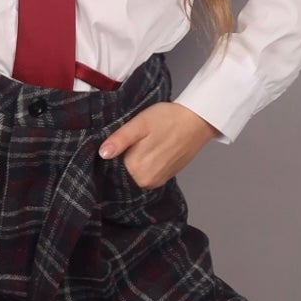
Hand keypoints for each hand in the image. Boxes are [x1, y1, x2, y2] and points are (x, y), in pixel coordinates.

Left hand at [98, 102, 219, 188]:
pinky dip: (146, 164)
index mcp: (136, 168)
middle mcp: (145, 181)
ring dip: (135, 161)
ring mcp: (156, 181)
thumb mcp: (139, 124)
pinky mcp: (165, 178)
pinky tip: (152, 150)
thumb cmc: (168, 119)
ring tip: (144, 144)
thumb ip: (120, 139)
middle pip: (123, 171)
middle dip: (124, 157)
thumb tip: (103, 153)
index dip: (113, 152)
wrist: (196, 121)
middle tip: (133, 139)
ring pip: (135, 173)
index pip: (111, 166)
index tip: (120, 141)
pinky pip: (147, 174)